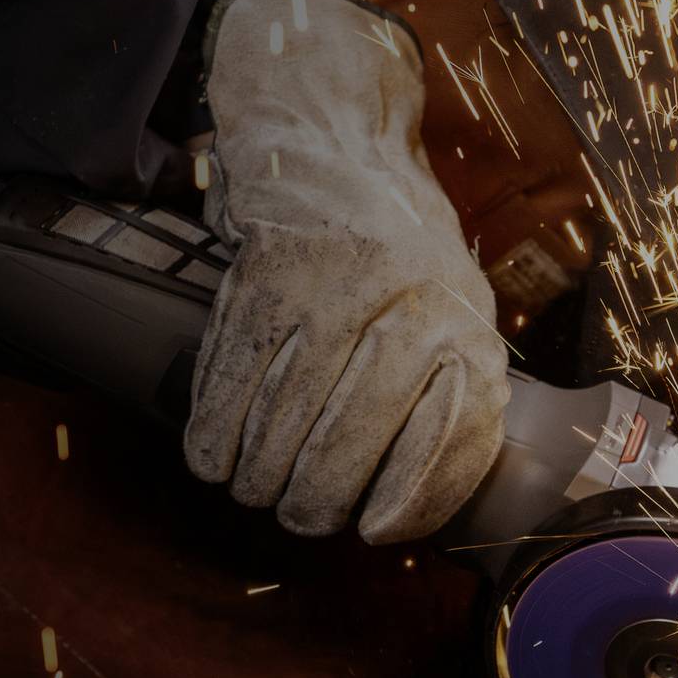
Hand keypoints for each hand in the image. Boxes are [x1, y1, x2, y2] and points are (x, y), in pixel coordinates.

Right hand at [184, 0, 510, 541]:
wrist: (336, 147)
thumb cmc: (403, 250)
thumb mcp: (458, 307)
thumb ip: (458, 393)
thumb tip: (425, 502)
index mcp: (465, 322)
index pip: (444, 441)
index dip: (407, 502)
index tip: (375, 530)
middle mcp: (406, 304)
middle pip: (344, 443)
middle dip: (312, 500)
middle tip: (300, 515)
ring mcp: (332, 287)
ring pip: (279, 421)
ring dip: (258, 476)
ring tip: (256, 491)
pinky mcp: (267, 273)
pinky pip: (231, 378)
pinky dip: (214, 431)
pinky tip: (212, 456)